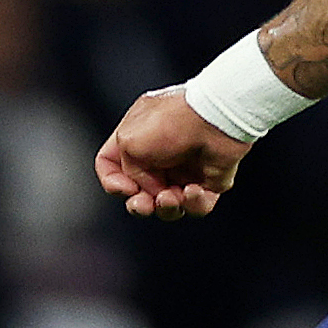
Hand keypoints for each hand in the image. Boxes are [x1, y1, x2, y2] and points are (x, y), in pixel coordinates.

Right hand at [96, 84, 252, 218]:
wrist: (216, 120)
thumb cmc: (174, 121)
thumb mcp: (128, 140)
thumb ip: (124, 168)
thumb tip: (144, 185)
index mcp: (136, 138)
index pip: (111, 165)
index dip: (112, 182)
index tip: (125, 187)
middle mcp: (158, 155)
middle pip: (139, 193)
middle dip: (140, 205)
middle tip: (145, 204)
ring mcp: (184, 170)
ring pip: (167, 206)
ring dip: (167, 207)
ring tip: (173, 196)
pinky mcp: (208, 182)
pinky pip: (195, 206)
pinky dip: (194, 203)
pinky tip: (194, 189)